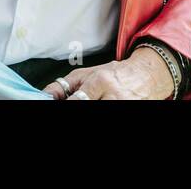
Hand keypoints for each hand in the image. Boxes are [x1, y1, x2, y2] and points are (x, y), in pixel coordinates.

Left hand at [43, 46, 175, 99]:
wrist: (146, 76)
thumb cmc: (114, 74)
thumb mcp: (86, 73)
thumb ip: (64, 85)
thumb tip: (44, 95)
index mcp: (100, 81)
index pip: (78, 100)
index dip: (69, 103)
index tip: (60, 103)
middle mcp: (113, 95)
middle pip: (88, 106)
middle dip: (79, 106)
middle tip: (78, 101)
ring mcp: (123, 104)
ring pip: (100, 112)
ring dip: (93, 107)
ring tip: (91, 100)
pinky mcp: (132, 110)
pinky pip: (111, 116)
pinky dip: (103, 112)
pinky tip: (98, 104)